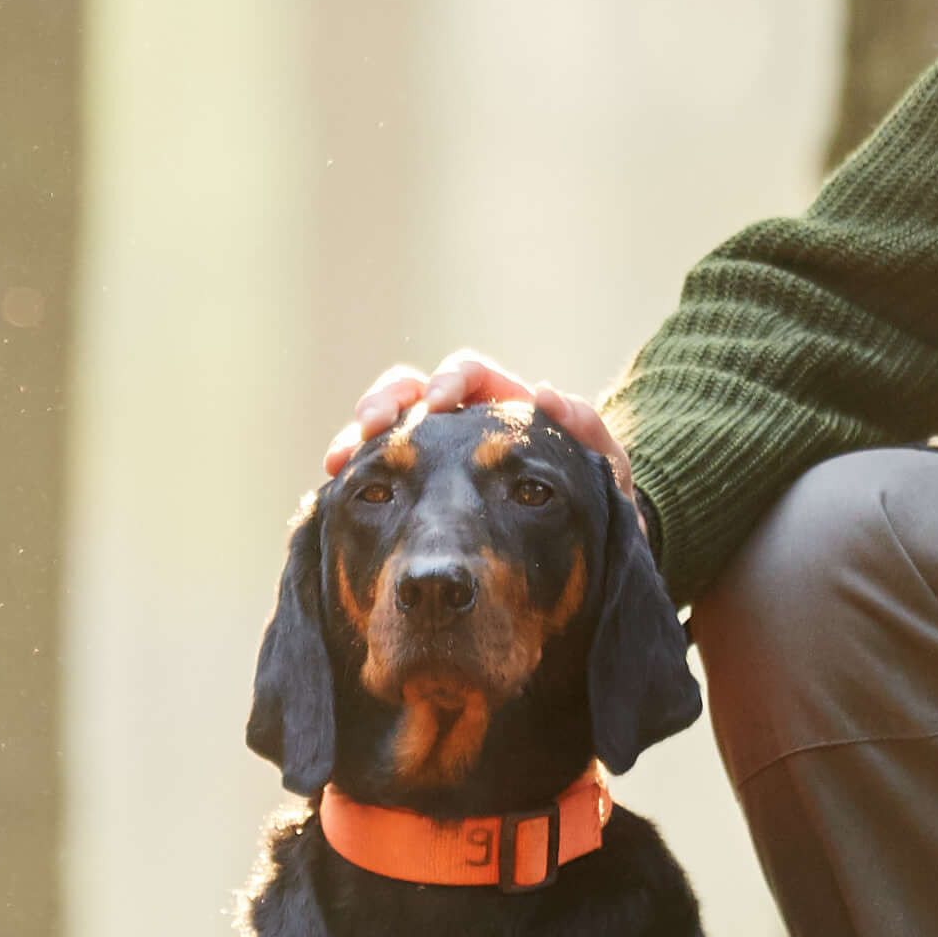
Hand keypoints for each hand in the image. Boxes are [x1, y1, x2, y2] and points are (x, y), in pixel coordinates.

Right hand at [327, 348, 625, 488]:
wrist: (576, 562)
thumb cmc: (589, 505)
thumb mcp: (601, 472)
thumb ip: (587, 432)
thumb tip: (549, 393)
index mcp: (500, 406)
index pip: (468, 374)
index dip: (450, 380)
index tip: (439, 403)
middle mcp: (459, 424)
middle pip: (411, 390)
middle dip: (386, 399)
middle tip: (373, 425)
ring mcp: (430, 456)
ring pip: (385, 430)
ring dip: (357, 435)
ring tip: (341, 457)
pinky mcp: (409, 490)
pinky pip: (376, 474)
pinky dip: (356, 476)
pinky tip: (336, 490)